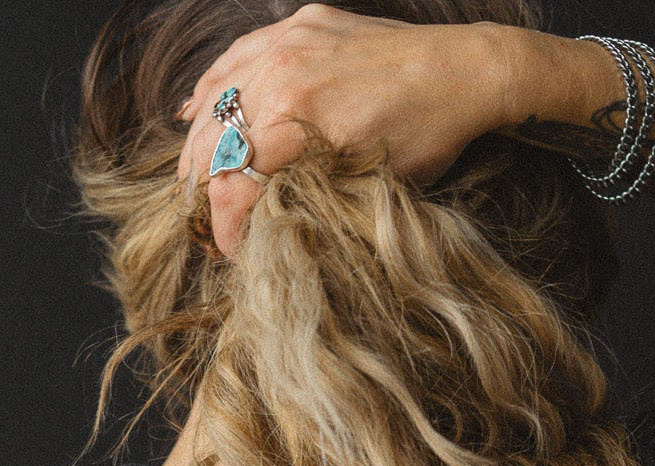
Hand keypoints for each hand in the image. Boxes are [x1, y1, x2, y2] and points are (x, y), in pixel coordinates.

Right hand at [174, 3, 514, 255]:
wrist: (464, 71)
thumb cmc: (428, 136)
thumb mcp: (370, 184)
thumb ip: (311, 199)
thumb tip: (268, 228)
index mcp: (298, 119)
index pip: (233, 181)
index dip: (224, 224)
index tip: (229, 250)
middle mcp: (283, 73)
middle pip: (213, 138)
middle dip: (201, 187)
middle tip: (204, 219)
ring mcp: (288, 42)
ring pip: (215, 94)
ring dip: (199, 140)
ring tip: (190, 176)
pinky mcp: (299, 25)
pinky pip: (236, 55)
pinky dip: (211, 87)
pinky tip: (194, 111)